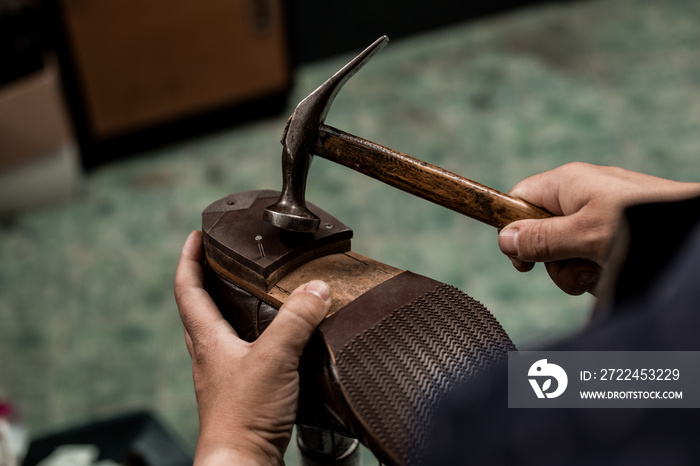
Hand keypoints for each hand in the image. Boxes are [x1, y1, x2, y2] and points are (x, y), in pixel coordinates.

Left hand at [174, 231, 331, 464]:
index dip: (189, 258)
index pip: (188, 287)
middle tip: (222, 259)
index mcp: (209, 338)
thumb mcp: (275, 358)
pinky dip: (249, 335)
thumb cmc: (244, 417)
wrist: (242, 463)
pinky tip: (272, 341)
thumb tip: (316, 289)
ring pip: (217, 330)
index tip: (196, 236)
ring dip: (226, 306)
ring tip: (248, 293)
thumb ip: (296, 320)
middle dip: (205, 278)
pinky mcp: (239, 391)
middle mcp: (210, 354)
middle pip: (197, 307)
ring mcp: (222, 374)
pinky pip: (239, 352)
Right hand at [498, 163, 699, 294]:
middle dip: (556, 260)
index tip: (522, 261)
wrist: (692, 235)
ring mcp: (600, 214)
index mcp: (566, 183)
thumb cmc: (642, 224)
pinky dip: (598, 269)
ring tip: (604, 270)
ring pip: (566, 251)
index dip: (513, 229)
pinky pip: (590, 254)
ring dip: (578, 270)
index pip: (519, 198)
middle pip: (541, 233)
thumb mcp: (584, 236)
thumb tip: (504, 240)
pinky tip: (614, 271)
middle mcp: (580, 195)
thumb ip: (541, 239)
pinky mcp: (616, 232)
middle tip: (577, 267)